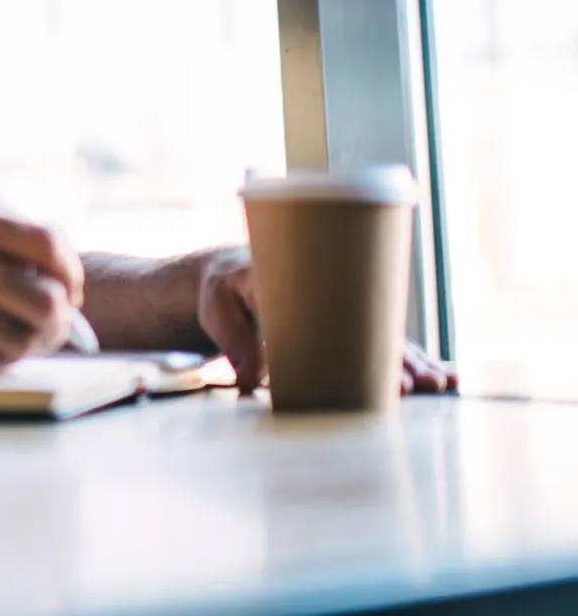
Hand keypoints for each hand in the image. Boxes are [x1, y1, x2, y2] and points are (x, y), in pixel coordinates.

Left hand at [192, 245, 458, 395]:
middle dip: (399, 361)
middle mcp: (333, 297)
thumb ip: (234, 341)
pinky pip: (383, 344)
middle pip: (373, 331)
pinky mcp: (348, 328)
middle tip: (421, 384)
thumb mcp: (218, 307)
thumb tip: (249, 383)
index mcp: (303, 283)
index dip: (368, 347)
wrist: (230, 274)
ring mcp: (344, 313)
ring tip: (439, 384)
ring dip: (412, 363)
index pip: (342, 318)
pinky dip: (410, 360)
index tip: (391, 373)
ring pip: (385, 340)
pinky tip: (441, 375)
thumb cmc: (222, 290)